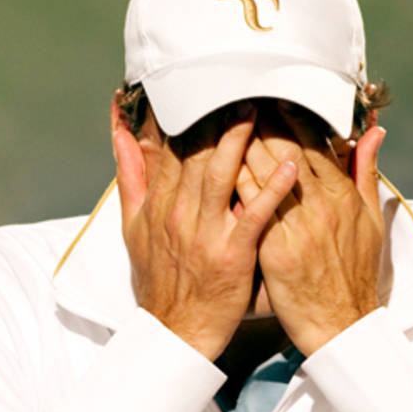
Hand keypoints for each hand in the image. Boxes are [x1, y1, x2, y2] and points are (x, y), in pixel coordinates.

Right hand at [111, 101, 297, 360]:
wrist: (173, 330)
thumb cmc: (158, 279)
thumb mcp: (131, 228)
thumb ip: (129, 178)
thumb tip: (121, 135)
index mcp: (158, 203)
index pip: (169, 148)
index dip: (183, 114)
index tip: (197, 83)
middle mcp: (179, 212)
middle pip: (196, 153)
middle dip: (215, 116)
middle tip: (237, 81)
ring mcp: (205, 233)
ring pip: (222, 175)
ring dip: (240, 140)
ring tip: (259, 108)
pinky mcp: (232, 254)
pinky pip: (254, 216)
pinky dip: (272, 190)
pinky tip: (291, 167)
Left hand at [236, 104, 385, 355]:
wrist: (344, 323)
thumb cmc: (357, 272)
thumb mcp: (371, 220)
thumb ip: (366, 172)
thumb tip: (374, 134)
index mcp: (343, 195)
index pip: (315, 142)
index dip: (292, 116)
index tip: (275, 94)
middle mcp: (321, 205)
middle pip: (285, 150)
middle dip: (261, 120)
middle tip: (239, 96)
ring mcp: (297, 227)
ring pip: (264, 173)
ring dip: (241, 143)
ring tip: (223, 118)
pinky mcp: (275, 249)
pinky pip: (251, 207)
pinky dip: (235, 182)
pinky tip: (217, 163)